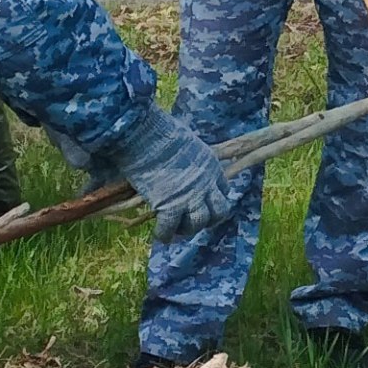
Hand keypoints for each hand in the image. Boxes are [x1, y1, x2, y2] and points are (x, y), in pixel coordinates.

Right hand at [111, 110, 237, 243]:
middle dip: (208, 220)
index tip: (203, 202)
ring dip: (188, 229)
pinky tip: (159, 236)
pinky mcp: (169, 206)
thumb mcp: (187, 141)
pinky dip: (164, 235)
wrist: (144, 136)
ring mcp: (189, 197)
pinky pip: (170, 228)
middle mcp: (206, 184)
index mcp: (211, 166)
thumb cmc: (159, 131)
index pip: (223, 190)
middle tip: (194, 222)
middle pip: (219, 212)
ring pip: (199, 223)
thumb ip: (189, 154)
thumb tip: (178, 157)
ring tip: (176, 231)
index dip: (213, 199)